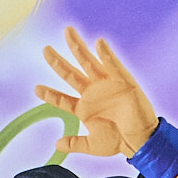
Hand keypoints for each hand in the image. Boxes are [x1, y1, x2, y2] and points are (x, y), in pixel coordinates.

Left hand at [39, 27, 158, 158]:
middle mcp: (93, 93)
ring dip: (78, 48)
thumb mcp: (93, 145)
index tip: (36, 89)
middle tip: (45, 49)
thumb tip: (56, 145)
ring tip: (68, 32)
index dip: (50, 94)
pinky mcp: (124, 82)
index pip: (62, 98)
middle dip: (58, 62)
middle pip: (71, 74)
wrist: (141, 141)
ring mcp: (107, 85)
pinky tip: (99, 43)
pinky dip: (107, 55)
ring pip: (88, 63)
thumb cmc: (119, 141)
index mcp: (84, 107)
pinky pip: (114, 66)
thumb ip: (75, 144)